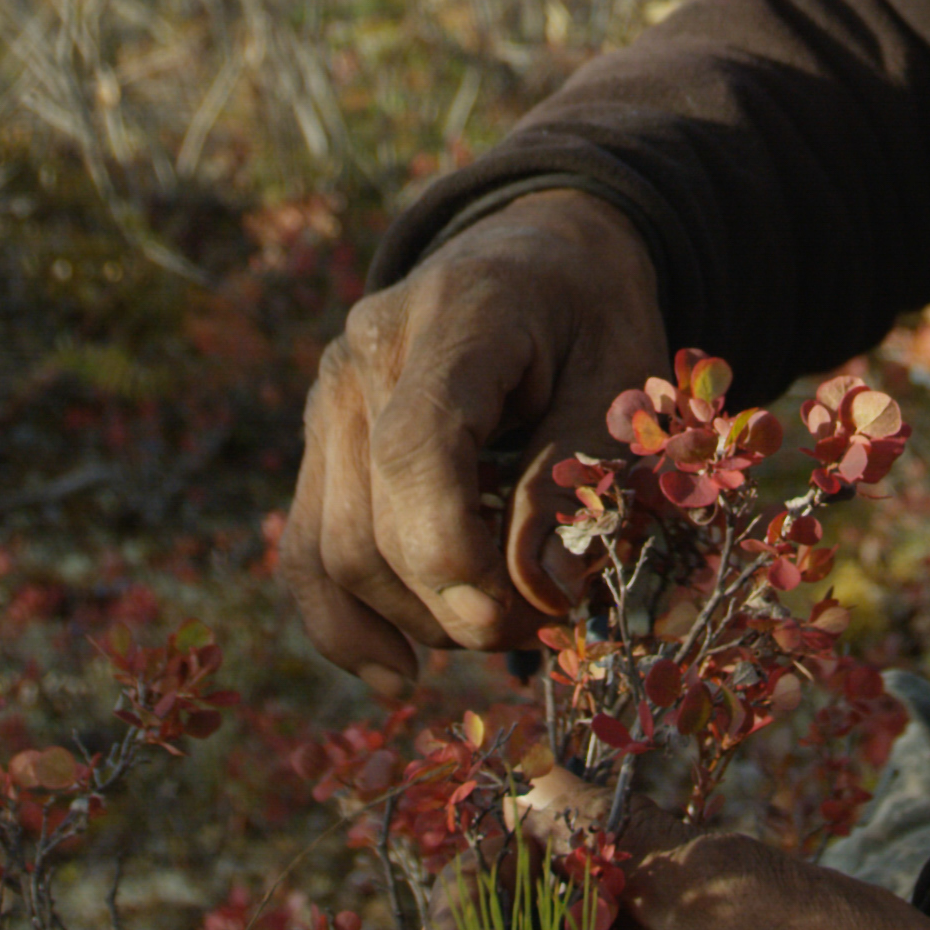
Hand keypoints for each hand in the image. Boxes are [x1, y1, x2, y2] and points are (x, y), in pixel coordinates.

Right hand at [282, 189, 666, 692]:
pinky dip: (344, 622)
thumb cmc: (593, 318)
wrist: (537, 256)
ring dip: (416, 620)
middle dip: (455, 606)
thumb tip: (541, 594)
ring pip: (332, 552)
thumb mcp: (624, 381)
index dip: (453, 551)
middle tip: (547, 626)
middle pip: (372, 523)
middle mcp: (366, 353)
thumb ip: (579, 480)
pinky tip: (395, 673)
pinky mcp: (317, 440)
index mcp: (456, 315)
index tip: (517, 614)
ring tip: (504, 629)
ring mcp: (328, 397)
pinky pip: (306, 549)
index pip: (415, 448)